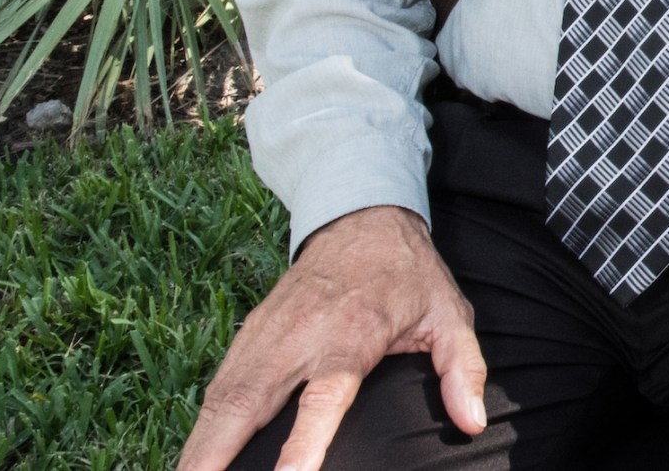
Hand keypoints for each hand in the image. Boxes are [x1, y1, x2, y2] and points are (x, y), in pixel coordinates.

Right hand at [179, 205, 486, 470]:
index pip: (323, 397)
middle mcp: (299, 337)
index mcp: (351, 335)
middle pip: (248, 403)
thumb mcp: (450, 314)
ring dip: (200, 448)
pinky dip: (201, 428)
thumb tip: (472, 422)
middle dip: (217, 455)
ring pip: (221, 399)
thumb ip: (463, 368)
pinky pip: (217, 388)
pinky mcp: (248, 334)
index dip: (303, 443)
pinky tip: (196, 459)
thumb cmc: (409, 277)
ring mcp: (266, 334)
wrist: (363, 220)